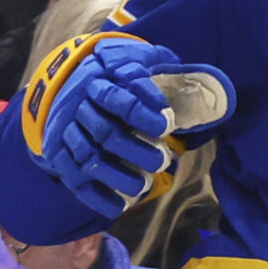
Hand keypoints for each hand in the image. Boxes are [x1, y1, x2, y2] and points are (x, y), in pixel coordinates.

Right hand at [25, 34, 231, 215]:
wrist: (68, 84)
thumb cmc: (117, 77)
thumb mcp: (139, 61)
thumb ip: (165, 69)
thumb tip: (207, 81)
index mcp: (99, 81)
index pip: (119, 99)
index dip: (143, 114)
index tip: (167, 125)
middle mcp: (79, 108)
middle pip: (106, 133)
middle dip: (137, 151)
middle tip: (164, 161)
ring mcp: (67, 134)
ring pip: (90, 159)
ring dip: (119, 177)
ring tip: (145, 186)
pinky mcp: (60, 157)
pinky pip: (75, 180)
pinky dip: (96, 197)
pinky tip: (120, 206)